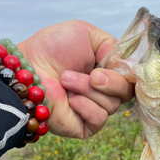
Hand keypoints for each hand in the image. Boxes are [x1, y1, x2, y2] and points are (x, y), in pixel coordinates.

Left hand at [17, 20, 133, 138]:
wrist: (27, 69)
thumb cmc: (50, 49)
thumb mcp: (86, 33)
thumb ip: (113, 46)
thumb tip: (128, 66)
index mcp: (107, 70)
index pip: (132, 77)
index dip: (129, 73)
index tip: (118, 65)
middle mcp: (103, 90)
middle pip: (127, 93)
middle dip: (111, 82)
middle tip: (91, 74)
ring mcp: (94, 109)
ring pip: (112, 105)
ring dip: (88, 90)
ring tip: (66, 80)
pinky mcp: (85, 126)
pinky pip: (100, 119)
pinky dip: (86, 107)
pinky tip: (70, 100)